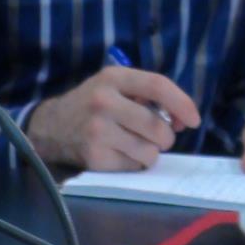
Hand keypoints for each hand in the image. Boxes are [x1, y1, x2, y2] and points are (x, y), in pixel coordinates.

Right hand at [27, 67, 201, 170]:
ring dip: (148, 152)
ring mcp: (98, 130)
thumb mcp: (113, 88)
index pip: (158, 85)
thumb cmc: (92, 106)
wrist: (50, 126)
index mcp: (112, 78)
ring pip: (150, 151)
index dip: (182, 103)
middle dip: (164, 137)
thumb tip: (184, 120)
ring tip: (131, 144)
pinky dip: (132, 164)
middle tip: (153, 136)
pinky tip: (116, 154)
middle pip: (159, 127)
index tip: (194, 120)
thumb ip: (147, 97)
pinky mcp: (95, 155)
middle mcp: (103, 101)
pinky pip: (134, 166)